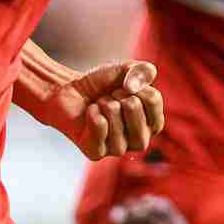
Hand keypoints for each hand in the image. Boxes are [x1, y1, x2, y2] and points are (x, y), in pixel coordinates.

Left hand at [43, 60, 164, 159]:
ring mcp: (119, 149)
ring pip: (116, 120)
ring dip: (104, 105)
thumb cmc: (102, 85)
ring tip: (99, 106)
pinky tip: (89, 114)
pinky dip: (92, 113)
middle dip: (116, 94)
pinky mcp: (96, 153)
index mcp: (152, 124)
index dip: (134, 85)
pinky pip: (100, 127)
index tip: (125, 88)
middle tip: (109, 97)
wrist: (70, 92)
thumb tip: (132, 88)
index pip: (153, 99)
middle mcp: (139, 140)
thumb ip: (142, 71)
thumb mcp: (126, 70)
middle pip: (134, 107)